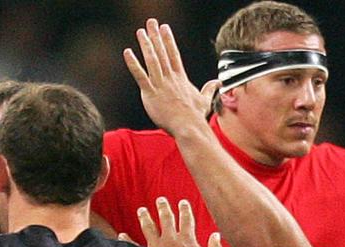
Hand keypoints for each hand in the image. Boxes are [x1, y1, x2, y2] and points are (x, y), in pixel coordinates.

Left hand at [121, 197, 221, 246]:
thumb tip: (216, 236)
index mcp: (187, 240)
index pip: (187, 220)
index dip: (185, 211)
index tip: (183, 203)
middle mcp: (170, 240)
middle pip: (166, 219)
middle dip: (164, 208)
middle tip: (160, 200)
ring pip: (149, 228)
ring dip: (146, 218)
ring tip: (142, 210)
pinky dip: (127, 241)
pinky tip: (122, 236)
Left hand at [123, 19, 219, 137]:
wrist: (188, 126)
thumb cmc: (195, 116)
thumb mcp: (204, 100)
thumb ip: (209, 89)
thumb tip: (217, 82)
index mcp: (180, 78)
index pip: (173, 54)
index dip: (168, 40)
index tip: (164, 28)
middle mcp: (170, 78)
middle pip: (162, 52)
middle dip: (156, 36)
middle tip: (151, 22)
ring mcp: (160, 84)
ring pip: (152, 60)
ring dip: (146, 44)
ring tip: (140, 32)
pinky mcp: (150, 93)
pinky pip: (140, 75)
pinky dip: (133, 64)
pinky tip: (127, 52)